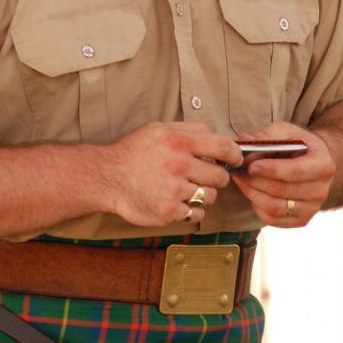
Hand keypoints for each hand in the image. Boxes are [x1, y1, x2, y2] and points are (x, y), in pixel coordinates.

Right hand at [98, 122, 242, 228]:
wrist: (107, 177)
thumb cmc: (134, 152)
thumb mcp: (157, 129)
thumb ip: (187, 129)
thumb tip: (214, 134)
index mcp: (178, 141)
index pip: (223, 146)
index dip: (235, 154)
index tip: (234, 159)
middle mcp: (178, 165)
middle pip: (220, 176)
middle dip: (216, 177)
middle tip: (202, 176)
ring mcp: (174, 190)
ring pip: (210, 196)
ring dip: (202, 194)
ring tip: (184, 189)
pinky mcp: (169, 211)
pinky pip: (197, 213)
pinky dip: (191, 210)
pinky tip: (176, 202)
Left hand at [231, 122, 335, 227]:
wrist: (314, 164)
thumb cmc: (298, 145)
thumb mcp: (286, 132)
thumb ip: (266, 136)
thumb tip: (243, 142)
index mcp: (323, 165)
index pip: (295, 171)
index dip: (271, 170)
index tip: (250, 166)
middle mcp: (321, 190)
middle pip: (281, 190)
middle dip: (255, 181)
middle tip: (238, 171)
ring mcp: (312, 208)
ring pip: (275, 207)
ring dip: (253, 194)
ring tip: (241, 180)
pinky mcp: (301, 220)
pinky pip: (273, 219)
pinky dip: (257, 207)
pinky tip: (252, 193)